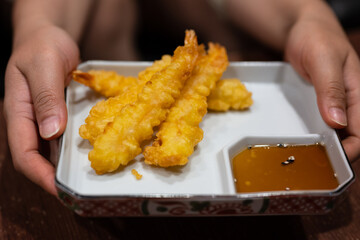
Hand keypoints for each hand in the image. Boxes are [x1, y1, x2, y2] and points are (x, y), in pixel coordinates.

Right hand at [4, 25, 78, 194]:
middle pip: (35, 159)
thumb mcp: (44, 65)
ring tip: (83, 180)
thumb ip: (46, 97)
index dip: (40, 175)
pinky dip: (70, 151)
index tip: (61, 190)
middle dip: (52, 179)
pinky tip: (85, 156)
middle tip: (77, 192)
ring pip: (48, 153)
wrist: (48, 36)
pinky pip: (61, 140)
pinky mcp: (55, 116)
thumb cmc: (43, 45)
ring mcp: (42, 120)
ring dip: (62, 168)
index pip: (23, 153)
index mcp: (18, 112)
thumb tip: (50, 132)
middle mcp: (28, 121)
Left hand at [285, 11, 359, 161]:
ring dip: (329, 147)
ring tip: (309, 158)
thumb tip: (337, 122)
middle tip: (317, 165)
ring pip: (339, 133)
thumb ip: (331, 89)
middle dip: (340, 154)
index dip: (352, 150)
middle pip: (353, 136)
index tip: (334, 162)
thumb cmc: (317, 39)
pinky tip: (307, 142)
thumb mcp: (323, 60)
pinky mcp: (324, 104)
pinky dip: (319, 136)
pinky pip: (325, 125)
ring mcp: (337, 104)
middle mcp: (351, 101)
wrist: (304, 30)